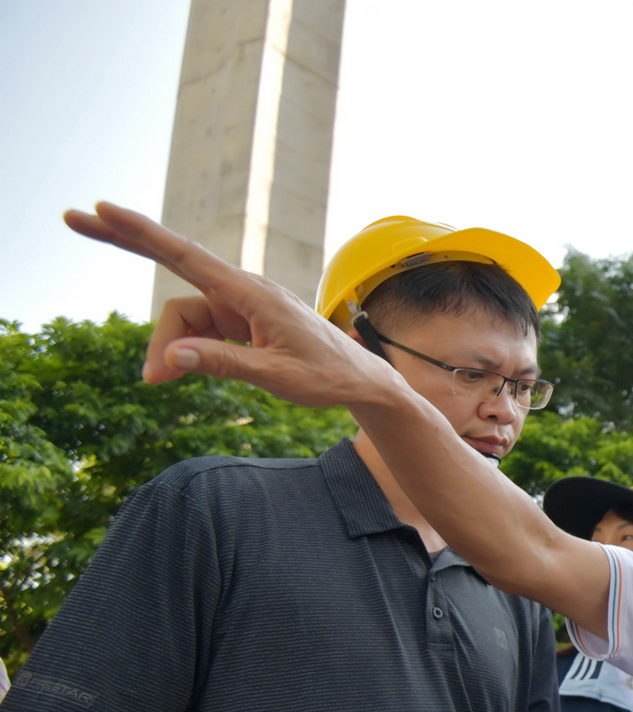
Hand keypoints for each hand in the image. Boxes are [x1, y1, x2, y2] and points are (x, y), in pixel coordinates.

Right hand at [62, 203, 407, 407]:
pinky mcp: (241, 322)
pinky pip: (199, 330)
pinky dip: (183, 350)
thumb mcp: (276, 377)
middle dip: (125, 244)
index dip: (142, 233)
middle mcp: (242, 291)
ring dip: (166, 346)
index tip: (105, 209)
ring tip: (158, 383)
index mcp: (252, 294)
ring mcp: (240, 306)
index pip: (186, 256)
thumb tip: (170, 357)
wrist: (362, 381)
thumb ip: (223, 365)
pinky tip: (172, 373)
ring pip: (183, 318)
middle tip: (72, 219)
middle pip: (173, 268)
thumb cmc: (327, 377)